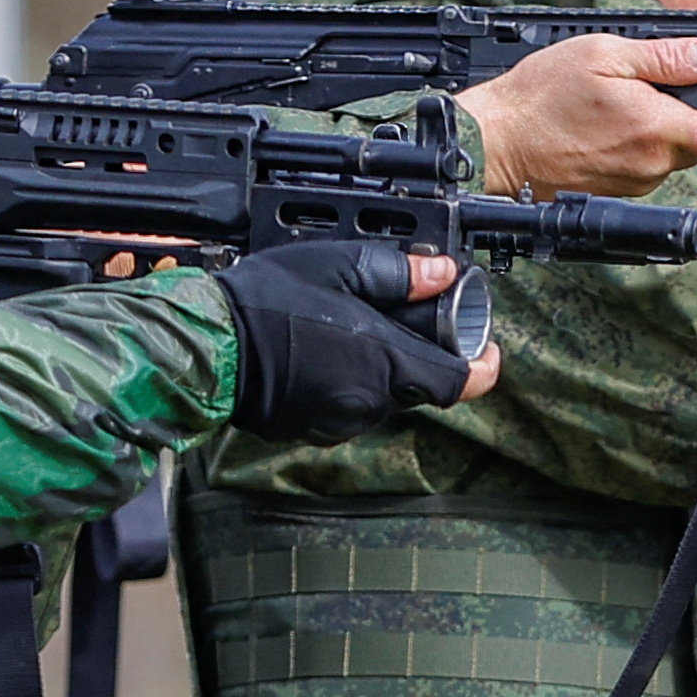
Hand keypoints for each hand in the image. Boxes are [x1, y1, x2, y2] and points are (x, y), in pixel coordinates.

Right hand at [216, 238, 489, 436]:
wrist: (208, 347)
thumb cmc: (265, 304)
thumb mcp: (335, 267)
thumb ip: (396, 274)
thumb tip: (442, 272)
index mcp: (384, 361)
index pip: (458, 382)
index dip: (481, 368)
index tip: (489, 351)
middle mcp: (370, 400)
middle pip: (421, 386)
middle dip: (422, 356)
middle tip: (406, 321)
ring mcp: (341, 420)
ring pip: (385, 397)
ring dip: (382, 369)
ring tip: (352, 331)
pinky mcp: (316, 429)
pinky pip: (350, 407)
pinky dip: (351, 383)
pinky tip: (324, 354)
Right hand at [464, 33, 696, 199]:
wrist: (497, 144)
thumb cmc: (540, 98)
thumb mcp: (604, 55)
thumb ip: (664, 58)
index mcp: (657, 130)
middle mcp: (652, 164)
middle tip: (671, 85)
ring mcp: (635, 183)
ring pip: (672, 154)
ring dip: (663, 127)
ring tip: (623, 100)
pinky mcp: (617, 191)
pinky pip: (645, 165)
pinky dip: (638, 142)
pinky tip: (606, 124)